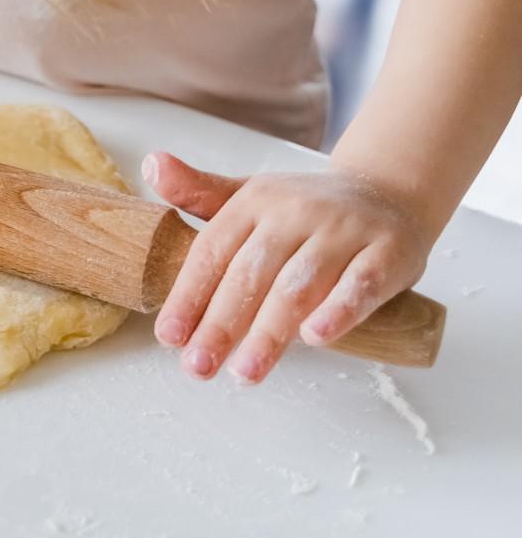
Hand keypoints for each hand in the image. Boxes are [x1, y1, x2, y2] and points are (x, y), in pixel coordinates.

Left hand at [145, 153, 436, 383]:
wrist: (387, 192)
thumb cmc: (303, 211)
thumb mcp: (247, 196)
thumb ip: (197, 193)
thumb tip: (150, 166)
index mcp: (255, 201)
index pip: (213, 252)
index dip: (189, 295)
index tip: (169, 336)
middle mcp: (296, 212)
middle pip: (251, 273)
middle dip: (221, 324)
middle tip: (198, 366)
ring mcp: (344, 231)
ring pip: (300, 285)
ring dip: (270, 332)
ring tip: (245, 371)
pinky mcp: (388, 251)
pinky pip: (361, 283)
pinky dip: (338, 311)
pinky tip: (315, 339)